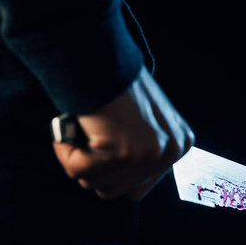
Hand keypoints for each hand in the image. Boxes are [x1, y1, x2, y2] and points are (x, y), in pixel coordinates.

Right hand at [52, 66, 194, 199]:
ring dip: (80, 160)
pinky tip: (74, 125)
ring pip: (97, 185)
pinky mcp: (123, 151)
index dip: (110, 171)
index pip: (137, 187)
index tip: (101, 146)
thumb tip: (119, 178)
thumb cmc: (111, 82)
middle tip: (88, 136)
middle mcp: (171, 152)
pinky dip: (65, 150)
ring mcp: (149, 153)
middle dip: (94, 169)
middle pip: (117, 192)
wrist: (98, 53)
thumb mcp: (143, 119)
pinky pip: (78, 171)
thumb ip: (140, 148)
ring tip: (84, 128)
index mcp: (180, 144)